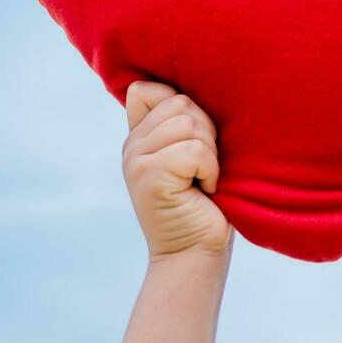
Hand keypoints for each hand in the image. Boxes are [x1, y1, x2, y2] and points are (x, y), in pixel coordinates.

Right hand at [122, 79, 233, 260]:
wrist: (195, 253)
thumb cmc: (204, 202)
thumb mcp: (191, 155)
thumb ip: (180, 125)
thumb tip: (190, 91)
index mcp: (139, 137)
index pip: (148, 89)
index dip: (180, 105)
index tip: (194, 141)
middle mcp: (131, 145)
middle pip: (180, 104)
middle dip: (206, 132)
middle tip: (203, 166)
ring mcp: (136, 160)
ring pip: (189, 124)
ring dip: (209, 153)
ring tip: (202, 178)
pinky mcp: (148, 176)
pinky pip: (194, 150)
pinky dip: (210, 170)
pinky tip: (204, 190)